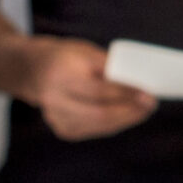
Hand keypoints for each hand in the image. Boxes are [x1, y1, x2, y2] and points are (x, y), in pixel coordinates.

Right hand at [28, 37, 156, 140]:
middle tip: (151, 105)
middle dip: (130, 111)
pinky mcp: (61, 129)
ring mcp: (55, 117)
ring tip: (143, 110)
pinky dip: (113, 124)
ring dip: (125, 119)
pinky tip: (126, 116)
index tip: (149, 95)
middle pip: (99, 113)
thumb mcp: (85, 52)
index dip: (126, 95)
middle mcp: (53, 99)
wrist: (31, 70)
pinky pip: (94, 130)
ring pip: (98, 125)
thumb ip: (109, 66)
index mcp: (60, 75)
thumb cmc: (65, 57)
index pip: (98, 91)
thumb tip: (141, 82)